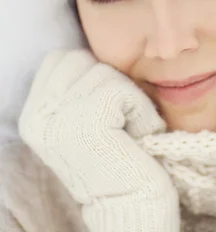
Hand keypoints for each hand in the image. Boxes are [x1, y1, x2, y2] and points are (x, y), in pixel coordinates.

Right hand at [18, 50, 179, 231]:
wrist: (129, 205)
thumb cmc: (119, 158)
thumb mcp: (84, 120)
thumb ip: (77, 90)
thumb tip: (91, 52)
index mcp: (33, 114)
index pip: (62, 58)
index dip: (93, 75)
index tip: (105, 111)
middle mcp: (37, 115)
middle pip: (82, 59)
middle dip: (110, 83)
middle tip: (118, 120)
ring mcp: (58, 118)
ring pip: (105, 72)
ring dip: (129, 98)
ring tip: (127, 131)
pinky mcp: (87, 120)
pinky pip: (123, 89)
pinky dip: (141, 109)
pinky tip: (138, 135)